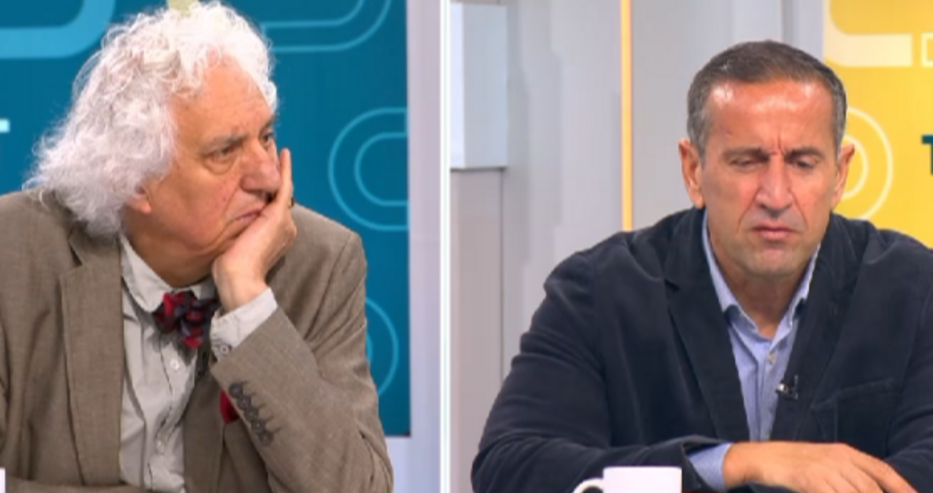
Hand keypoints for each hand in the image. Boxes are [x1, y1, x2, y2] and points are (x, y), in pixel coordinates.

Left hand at [212, 148, 297, 310]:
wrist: (239, 279)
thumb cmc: (230, 268)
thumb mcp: (232, 241)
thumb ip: (235, 226)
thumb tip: (220, 214)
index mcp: (276, 233)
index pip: (272, 203)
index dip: (267, 186)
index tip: (260, 171)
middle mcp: (285, 225)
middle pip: (278, 192)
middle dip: (274, 171)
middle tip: (269, 149)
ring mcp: (284, 220)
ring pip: (280, 186)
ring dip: (276, 166)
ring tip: (272, 146)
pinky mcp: (278, 216)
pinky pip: (282, 186)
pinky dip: (284, 169)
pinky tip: (283, 153)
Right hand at [723, 442, 915, 492]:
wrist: (762, 458)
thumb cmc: (793, 463)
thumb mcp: (825, 460)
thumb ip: (848, 472)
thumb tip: (869, 487)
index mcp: (845, 451)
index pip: (883, 470)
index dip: (901, 487)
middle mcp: (838, 458)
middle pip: (871, 488)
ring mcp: (824, 468)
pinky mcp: (809, 479)